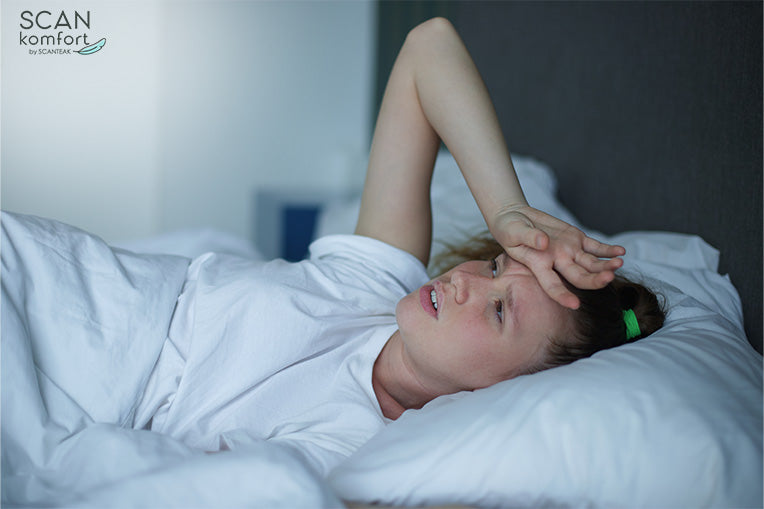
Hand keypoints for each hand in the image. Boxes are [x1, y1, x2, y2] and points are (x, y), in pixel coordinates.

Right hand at [489, 205, 624, 308]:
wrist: (515, 217)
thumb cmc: (509, 227)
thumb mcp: (513, 231)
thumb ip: (528, 237)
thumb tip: (543, 242)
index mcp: (539, 264)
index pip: (551, 284)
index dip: (562, 295)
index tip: (574, 305)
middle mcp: (557, 261)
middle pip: (578, 277)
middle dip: (594, 280)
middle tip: (608, 278)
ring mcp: (569, 251)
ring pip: (591, 264)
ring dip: (605, 266)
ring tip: (619, 263)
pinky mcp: (576, 238)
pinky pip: (595, 247)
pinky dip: (608, 250)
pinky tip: (620, 252)